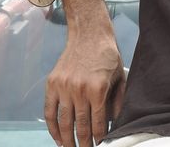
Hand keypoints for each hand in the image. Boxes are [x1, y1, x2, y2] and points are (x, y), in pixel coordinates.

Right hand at [44, 0, 125, 146]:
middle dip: (84, 143)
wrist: (88, 34)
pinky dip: (52, 127)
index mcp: (98, 89)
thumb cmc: (107, 55)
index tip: (100, 146)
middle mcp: (79, 89)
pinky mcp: (52, 83)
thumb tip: (114, 123)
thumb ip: (118, 101)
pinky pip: (49, 111)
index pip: (98, 123)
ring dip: (67, 140)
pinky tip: (57, 137)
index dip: (99, 138)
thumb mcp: (120, 77)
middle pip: (80, 126)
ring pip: (64, 122)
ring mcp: (63, 87)